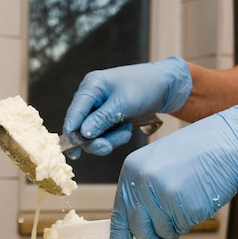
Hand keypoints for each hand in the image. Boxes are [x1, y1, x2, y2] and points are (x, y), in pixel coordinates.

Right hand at [63, 56, 191, 157]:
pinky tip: (128, 127)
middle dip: (96, 139)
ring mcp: (99, 108)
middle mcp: (92, 97)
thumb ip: (102, 119)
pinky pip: (105, 134)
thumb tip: (83, 133)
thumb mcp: (123, 104)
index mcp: (91, 86)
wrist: (165, 86)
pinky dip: (116, 136)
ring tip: (127, 130)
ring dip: (110, 138)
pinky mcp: (108, 117)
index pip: (75, 112)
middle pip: (82, 127)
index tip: (73, 152)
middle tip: (107, 147)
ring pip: (94, 134)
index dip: (71, 132)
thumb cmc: (145, 87)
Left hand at [107, 101, 237, 238]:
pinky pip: (183, 227)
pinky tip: (199, 198)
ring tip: (188, 201)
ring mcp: (162, 195)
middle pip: (139, 229)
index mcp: (132, 171)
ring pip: (163, 232)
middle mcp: (142, 183)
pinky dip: (192, 220)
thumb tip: (139, 229)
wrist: (227, 142)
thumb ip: (145, 194)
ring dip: (176, 227)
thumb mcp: (159, 166)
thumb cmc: (195, 154)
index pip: (120, 214)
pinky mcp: (184, 206)